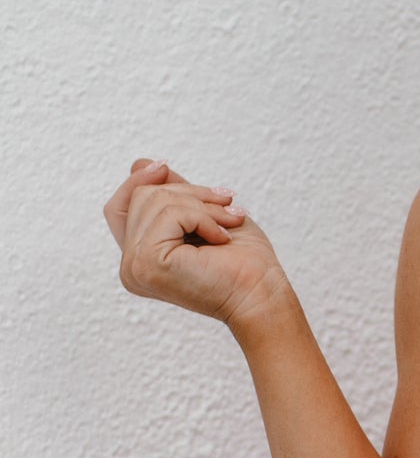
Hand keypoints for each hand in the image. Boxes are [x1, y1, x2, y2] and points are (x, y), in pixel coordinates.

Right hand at [104, 157, 289, 338]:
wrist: (262, 294)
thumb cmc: (244, 262)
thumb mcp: (203, 214)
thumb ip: (170, 194)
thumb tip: (142, 163)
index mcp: (140, 260)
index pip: (118, 208)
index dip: (137, 182)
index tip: (164, 166)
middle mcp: (130, 267)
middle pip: (141, 196)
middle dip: (190, 193)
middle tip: (228, 207)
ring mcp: (135, 267)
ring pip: (155, 200)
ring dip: (202, 206)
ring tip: (229, 224)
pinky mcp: (147, 263)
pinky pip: (170, 213)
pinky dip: (203, 218)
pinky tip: (221, 239)